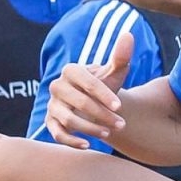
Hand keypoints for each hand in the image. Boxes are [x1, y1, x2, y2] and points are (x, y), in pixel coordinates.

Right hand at [45, 31, 133, 148]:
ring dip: (91, 129)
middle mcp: (57, 86)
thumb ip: (121, 56)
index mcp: (71, 70)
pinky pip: (57, 133)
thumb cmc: (105, 85)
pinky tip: (87, 145)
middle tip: (121, 124)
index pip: (88, 83)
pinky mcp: (51, 121)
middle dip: (102, 115)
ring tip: (109, 133)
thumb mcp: (114, 72)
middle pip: (80, 103)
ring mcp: (52, 105)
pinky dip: (71, 141)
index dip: (104, 95)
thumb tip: (129, 35)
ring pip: (69, 120)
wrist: (94, 102)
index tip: (120, 107)